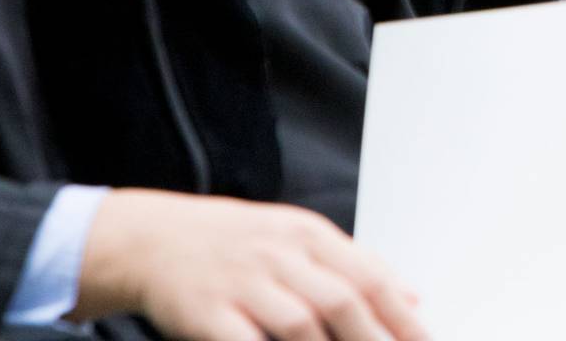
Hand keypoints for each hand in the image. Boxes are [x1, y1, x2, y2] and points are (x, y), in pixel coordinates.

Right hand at [72, 189, 429, 340]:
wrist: (153, 239)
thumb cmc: (235, 245)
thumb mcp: (298, 239)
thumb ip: (354, 266)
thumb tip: (413, 296)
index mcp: (309, 235)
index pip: (371, 277)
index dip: (403, 318)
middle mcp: (280, 255)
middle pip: (342, 301)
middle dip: (377, 340)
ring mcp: (244, 283)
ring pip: (301, 324)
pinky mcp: (209, 313)